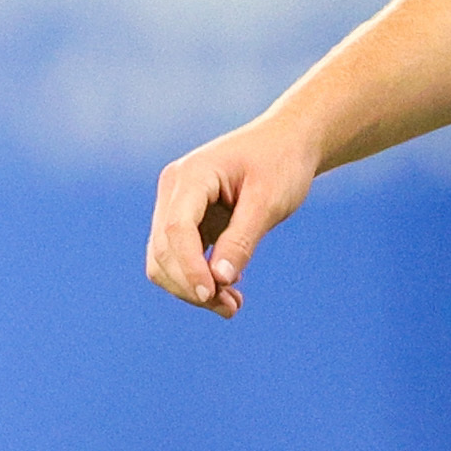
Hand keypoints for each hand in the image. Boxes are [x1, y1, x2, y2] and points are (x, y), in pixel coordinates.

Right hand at [145, 118, 321, 318]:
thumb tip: (219, 280)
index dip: (188, 268)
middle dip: (191, 285)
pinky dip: (197, 279)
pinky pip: (179, 258)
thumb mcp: (268, 201)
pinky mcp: (186, 220)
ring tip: (232, 305)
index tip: (211, 296)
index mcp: (192, 175)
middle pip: (163, 250)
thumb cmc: (281, 163)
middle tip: (231, 308)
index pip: (175, 229)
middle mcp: (174, 189)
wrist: (287, 142)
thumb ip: (242, 239)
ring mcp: (176, 205)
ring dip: (191, 288)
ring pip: (164, 260)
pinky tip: (228, 292)